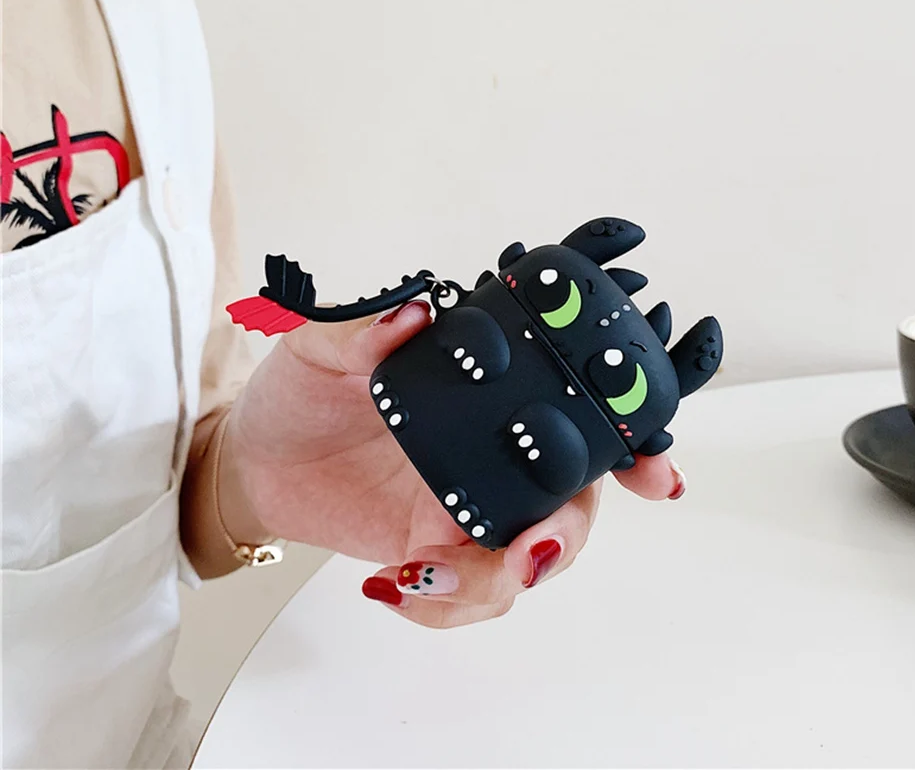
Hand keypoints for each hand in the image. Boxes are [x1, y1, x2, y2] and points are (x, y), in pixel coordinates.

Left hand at [221, 302, 685, 626]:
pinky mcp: (438, 551)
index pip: (577, 409)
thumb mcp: (322, 348)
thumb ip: (364, 330)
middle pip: (574, 499)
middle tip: (533, 542)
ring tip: (437, 570)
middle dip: (568, 532)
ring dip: (503, 576)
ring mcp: (471, 506)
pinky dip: (451, 602)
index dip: (633, 441)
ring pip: (531, 557)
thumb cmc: (300, 393)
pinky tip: (400, 584)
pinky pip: (473, 593)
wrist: (259, 461)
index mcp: (489, 393)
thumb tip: (411, 313)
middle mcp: (495, 451)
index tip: (653, 470)